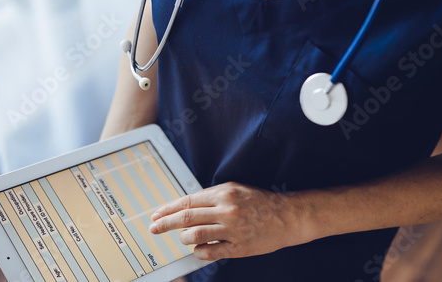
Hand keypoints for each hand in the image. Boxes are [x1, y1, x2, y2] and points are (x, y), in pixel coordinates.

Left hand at [149, 182, 312, 260]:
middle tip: (153, 228)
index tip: (156, 214)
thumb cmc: (260, 202)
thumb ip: (211, 196)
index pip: (188, 201)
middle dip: (165, 223)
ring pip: (196, 235)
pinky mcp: (239, 247)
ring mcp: (232, 229)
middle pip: (187, 217)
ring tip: (183, 238)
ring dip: (184, 238)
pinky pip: (211, 251)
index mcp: (224, 193)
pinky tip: (197, 249)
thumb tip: (186, 206)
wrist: (287, 216)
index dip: (168, 209)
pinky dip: (199, 251)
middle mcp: (226, 209)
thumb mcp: (235, 189)